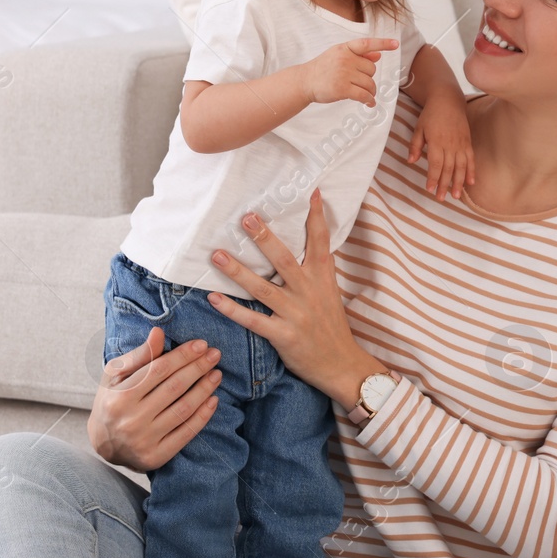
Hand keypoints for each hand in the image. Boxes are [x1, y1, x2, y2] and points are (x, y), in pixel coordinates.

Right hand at [87, 327, 223, 471]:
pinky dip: (204, 415)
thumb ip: (139, 355)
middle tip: (215, 354)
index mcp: (119, 397)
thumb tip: (158, 332)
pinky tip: (214, 399)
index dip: (183, 355)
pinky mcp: (156, 457)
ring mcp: (144, 441)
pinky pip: (187, 433)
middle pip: (174, 388)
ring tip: (217, 374)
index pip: (158, 370)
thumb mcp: (116, 376)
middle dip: (198, 367)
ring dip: (205, 389)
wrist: (103, 443)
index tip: (202, 344)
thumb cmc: (113, 400)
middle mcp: (131, 420)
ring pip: (184, 409)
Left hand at [206, 189, 382, 404]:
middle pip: (285, 260)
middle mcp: (310, 292)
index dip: (317, 217)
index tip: (312, 193)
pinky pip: (254, 320)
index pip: (322, 242)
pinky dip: (233, 309)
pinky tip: (214, 298)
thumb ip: (316, 271)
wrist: (341, 364)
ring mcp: (296, 314)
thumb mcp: (330, 293)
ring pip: (262, 289)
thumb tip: (305, 245)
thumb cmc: (331, 326)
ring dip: (238, 271)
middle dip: (265, 238)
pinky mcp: (284, 335)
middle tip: (248, 217)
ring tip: (217, 254)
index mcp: (324, 278)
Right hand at [303, 37, 398, 106]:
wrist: (305, 81)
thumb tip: (378, 55)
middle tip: (358, 82)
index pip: (367, 44)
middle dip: (368, 78)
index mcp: (345, 48)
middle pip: (372, 69)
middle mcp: (345, 59)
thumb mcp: (338, 56)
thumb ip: (359, 55)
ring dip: (370, 91)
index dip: (383, 44)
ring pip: (370, 83)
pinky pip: (364, 95)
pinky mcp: (342, 89)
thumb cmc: (324, 68)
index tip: (396, 44)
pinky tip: (369, 103)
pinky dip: (369, 100)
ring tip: (364, 94)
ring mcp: (343, 73)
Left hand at [408, 92, 474, 200]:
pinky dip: (471, 171)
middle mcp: (450, 144)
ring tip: (456, 196)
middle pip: (448, 168)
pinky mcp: (468, 142)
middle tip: (441, 198)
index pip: (435, 164)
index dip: (433, 178)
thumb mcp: (419, 128)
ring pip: (461, 166)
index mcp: (436, 141)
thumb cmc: (431, 114)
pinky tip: (471, 182)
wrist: (448, 100)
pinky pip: (471, 159)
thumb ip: (415, 145)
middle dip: (444, 185)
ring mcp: (461, 144)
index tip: (430, 189)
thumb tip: (411, 161)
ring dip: (458, 182)